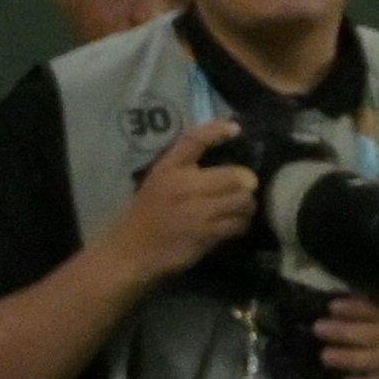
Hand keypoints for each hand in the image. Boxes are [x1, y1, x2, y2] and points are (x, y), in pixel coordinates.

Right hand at [95, 122, 256, 282]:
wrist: (131, 249)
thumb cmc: (149, 210)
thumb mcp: (160, 179)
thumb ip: (188, 164)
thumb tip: (227, 144)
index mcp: (168, 169)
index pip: (194, 140)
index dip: (217, 131)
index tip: (235, 129)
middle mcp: (183, 186)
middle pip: (236, 176)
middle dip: (246, 182)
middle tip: (244, 187)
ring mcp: (195, 212)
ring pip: (243, 201)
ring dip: (247, 204)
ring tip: (240, 206)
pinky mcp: (205, 234)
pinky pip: (238, 224)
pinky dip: (241, 223)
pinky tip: (233, 224)